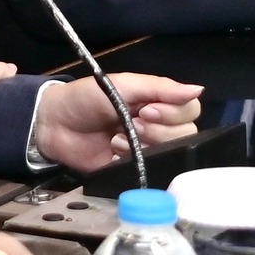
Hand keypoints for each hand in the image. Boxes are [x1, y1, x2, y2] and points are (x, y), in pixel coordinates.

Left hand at [31, 74, 203, 170]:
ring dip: (145, 144)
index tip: (148, 109)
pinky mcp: (133, 169)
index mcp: (158, 102)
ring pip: (171, 153)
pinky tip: (115, 152)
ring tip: (118, 137)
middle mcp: (158, 127)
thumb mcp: (124, 85)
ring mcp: (147, 150)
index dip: (174, 113)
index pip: (190, 110)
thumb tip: (199, 89)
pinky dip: (134, 161)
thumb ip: (161, 87)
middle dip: (159, 130)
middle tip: (133, 123)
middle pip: (186, 134)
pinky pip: (151, 170)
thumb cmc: (87, 98)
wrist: (55, 123)